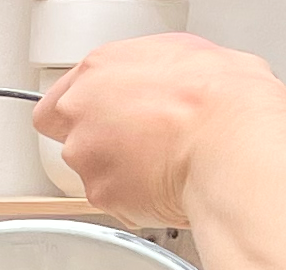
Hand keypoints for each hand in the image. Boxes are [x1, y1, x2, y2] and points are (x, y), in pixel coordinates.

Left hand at [35, 35, 285, 228]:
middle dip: (101, 145)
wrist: (230, 142)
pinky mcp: (101, 196)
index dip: (76, 117)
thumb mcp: (183, 53)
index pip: (54, 105)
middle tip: (140, 142)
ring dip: (119, 172)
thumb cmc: (218, 95)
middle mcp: (81, 116)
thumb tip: (150, 82)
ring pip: (93, 172)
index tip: (94, 122)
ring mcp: (87, 158)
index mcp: (97, 71)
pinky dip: (135, 197)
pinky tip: (165, 182)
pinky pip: (114, 201)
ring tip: (163, 160)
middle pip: (72, 140)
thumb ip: (144, 71)